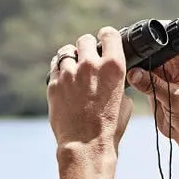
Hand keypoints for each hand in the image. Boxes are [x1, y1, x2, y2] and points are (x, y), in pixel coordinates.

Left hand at [47, 28, 130, 151]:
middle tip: (87, 58)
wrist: (86, 145)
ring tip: (74, 69)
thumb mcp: (124, 101)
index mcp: (114, 66)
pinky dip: (60, 70)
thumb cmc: (109, 127)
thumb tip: (111, 76)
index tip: (104, 40)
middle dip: (87, 47)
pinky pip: (55, 67)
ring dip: (71, 58)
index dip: (106, 36)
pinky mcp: (54, 84)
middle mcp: (91, 65)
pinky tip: (65, 79)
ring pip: (66, 51)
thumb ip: (117, 82)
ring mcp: (70, 73)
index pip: (109, 33)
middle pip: (85, 40)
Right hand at [125, 45, 178, 138]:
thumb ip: (153, 85)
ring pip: (144, 59)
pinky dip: (132, 77)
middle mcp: (178, 59)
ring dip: (135, 65)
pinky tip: (126, 80)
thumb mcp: (176, 99)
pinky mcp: (154, 81)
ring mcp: (165, 69)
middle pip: (154, 46)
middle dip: (140, 52)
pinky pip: (139, 73)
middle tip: (125, 60)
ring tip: (126, 72)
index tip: (138, 48)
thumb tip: (132, 73)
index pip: (169, 38)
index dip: (152, 40)